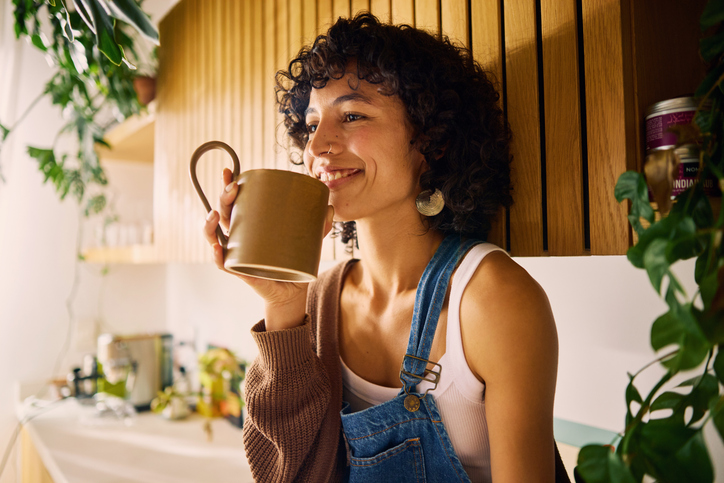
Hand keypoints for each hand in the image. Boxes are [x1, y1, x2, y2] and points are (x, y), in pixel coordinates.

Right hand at [202, 168, 334, 329]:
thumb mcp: (306, 242)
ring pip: (214, 237)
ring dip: (209, 225)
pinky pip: (223, 264)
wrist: (292, 292)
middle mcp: (238, 238)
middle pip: (223, 215)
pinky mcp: (241, 272)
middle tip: (233, 188)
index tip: (229, 170)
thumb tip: (330, 209)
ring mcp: (237, 254)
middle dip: (223, 199)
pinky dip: (218, 257)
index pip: (234, 202)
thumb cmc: (293, 262)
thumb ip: (317, 226)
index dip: (227, 185)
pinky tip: (218, 248)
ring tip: (216, 214)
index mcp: (249, 225)